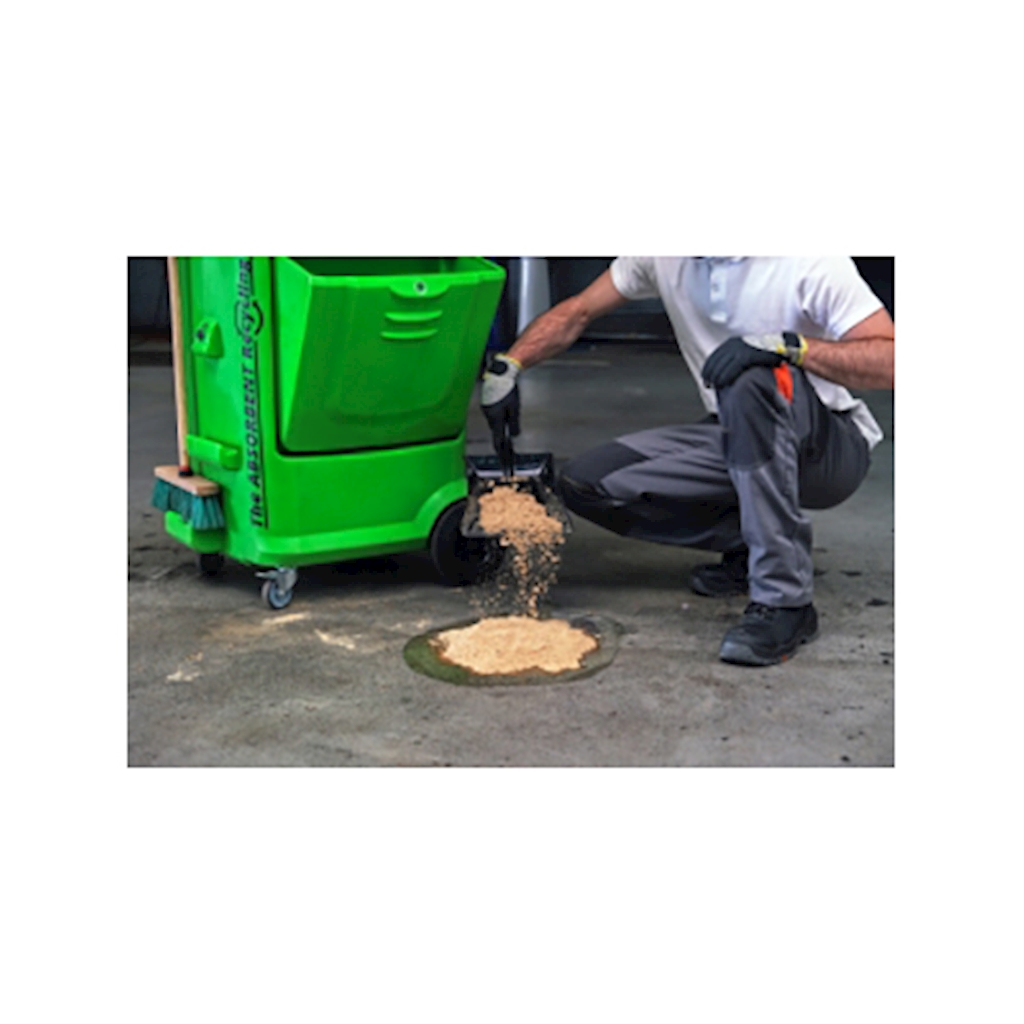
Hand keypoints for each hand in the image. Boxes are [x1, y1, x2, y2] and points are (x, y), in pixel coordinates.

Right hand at [481, 353, 521, 470]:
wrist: (500, 373)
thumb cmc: (508, 388)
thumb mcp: (514, 408)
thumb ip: (514, 423)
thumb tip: (514, 435)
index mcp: (495, 418)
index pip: (497, 439)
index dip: (500, 451)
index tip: (502, 459)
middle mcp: (488, 415)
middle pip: (495, 431)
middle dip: (501, 439)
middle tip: (507, 448)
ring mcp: (486, 409)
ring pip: (493, 423)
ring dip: (499, 427)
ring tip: (507, 426)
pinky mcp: (486, 403)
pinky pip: (492, 415)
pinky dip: (497, 419)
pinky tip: (503, 415)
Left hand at [701, 332, 807, 388]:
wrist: (785, 347)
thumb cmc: (767, 353)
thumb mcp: (748, 353)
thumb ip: (737, 359)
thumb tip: (725, 371)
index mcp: (734, 342)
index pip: (716, 356)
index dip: (708, 368)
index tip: (705, 377)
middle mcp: (736, 343)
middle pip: (717, 360)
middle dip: (710, 373)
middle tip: (708, 384)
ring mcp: (743, 347)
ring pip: (723, 363)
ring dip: (717, 376)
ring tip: (714, 385)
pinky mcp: (750, 353)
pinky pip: (734, 365)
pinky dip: (727, 374)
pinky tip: (723, 382)